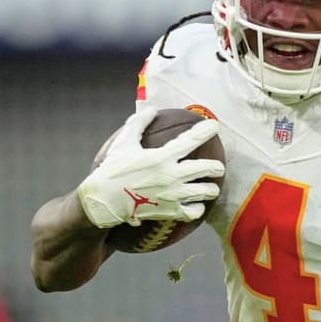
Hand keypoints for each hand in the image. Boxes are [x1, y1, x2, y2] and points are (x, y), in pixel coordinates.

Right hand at [76, 108, 224, 228]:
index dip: (206, 131)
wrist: (102, 201)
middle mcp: (172, 175)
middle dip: (216, 167)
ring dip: (210, 188)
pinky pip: (194, 212)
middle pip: (206, 168)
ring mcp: (173, 195)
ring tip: (211, 188)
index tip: (215, 126)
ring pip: (205, 191)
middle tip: (218, 167)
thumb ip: (138, 124)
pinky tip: (196, 205)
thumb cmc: (111, 170)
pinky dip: (197, 208)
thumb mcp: (123, 143)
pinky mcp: (170, 211)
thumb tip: (151, 109)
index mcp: (162, 157)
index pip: (192, 140)